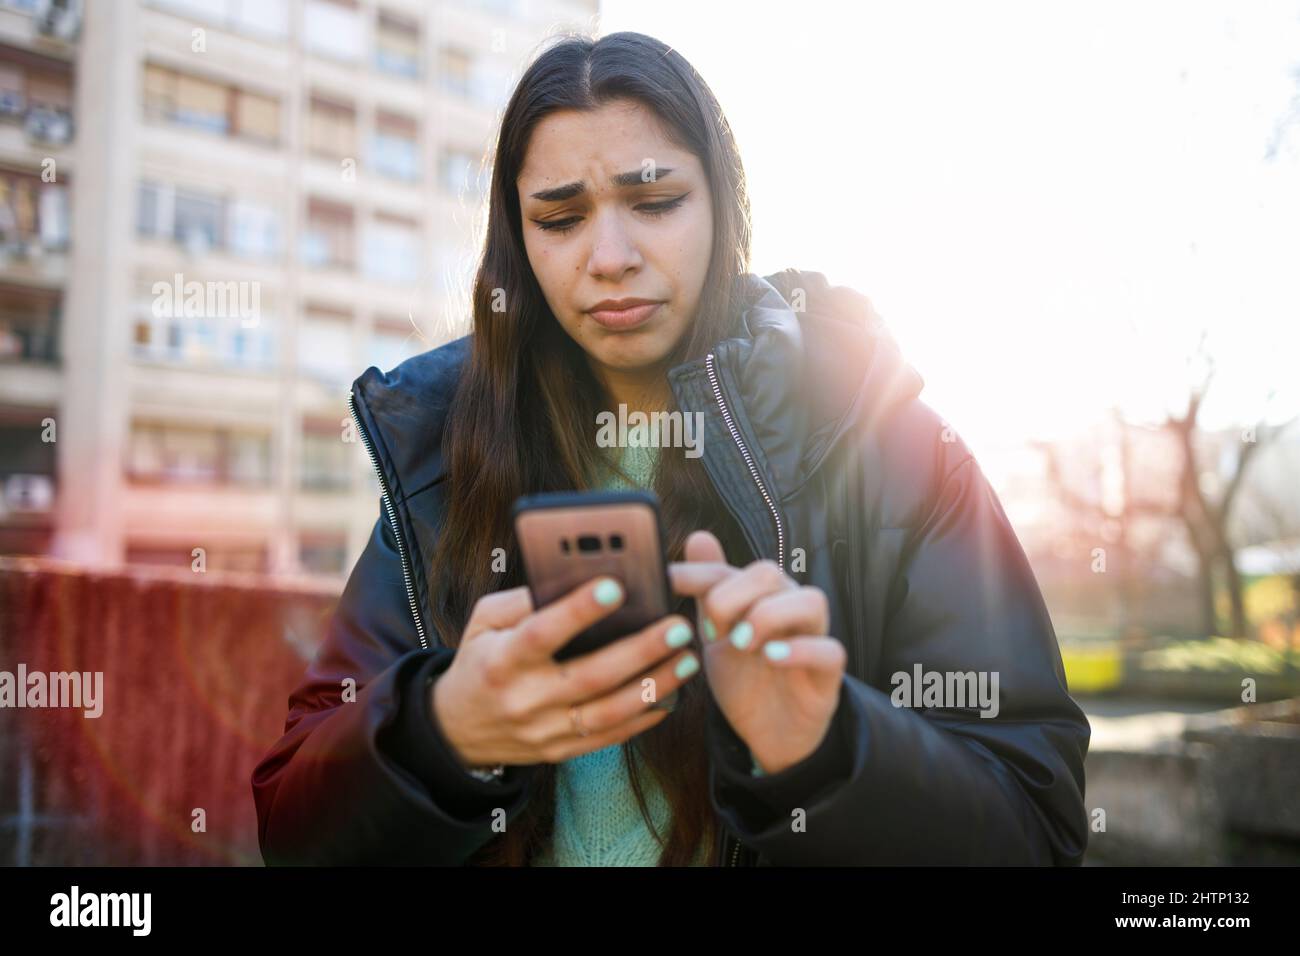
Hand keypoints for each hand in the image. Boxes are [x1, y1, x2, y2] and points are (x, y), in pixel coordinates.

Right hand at [430, 577, 701, 767]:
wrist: (457, 730)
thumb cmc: (480, 660)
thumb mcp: (484, 622)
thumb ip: (523, 600)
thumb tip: (572, 576)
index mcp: (502, 659)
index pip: (542, 633)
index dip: (578, 610)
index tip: (616, 586)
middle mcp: (525, 699)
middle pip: (590, 676)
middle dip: (640, 651)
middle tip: (679, 627)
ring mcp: (544, 730)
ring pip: (609, 712)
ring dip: (654, 686)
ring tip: (688, 660)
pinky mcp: (560, 752)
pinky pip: (609, 737)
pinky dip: (644, 717)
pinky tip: (672, 694)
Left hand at [668, 531, 845, 773]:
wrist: (771, 734)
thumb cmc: (746, 678)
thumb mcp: (717, 636)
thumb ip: (708, 590)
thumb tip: (696, 537)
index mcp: (758, 597)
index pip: (728, 570)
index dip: (696, 573)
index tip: (665, 582)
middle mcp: (789, 608)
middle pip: (769, 573)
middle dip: (732, 595)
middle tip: (710, 629)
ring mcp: (813, 637)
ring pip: (810, 600)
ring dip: (769, 616)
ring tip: (741, 643)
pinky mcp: (828, 672)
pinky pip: (829, 650)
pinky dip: (800, 650)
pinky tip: (772, 658)